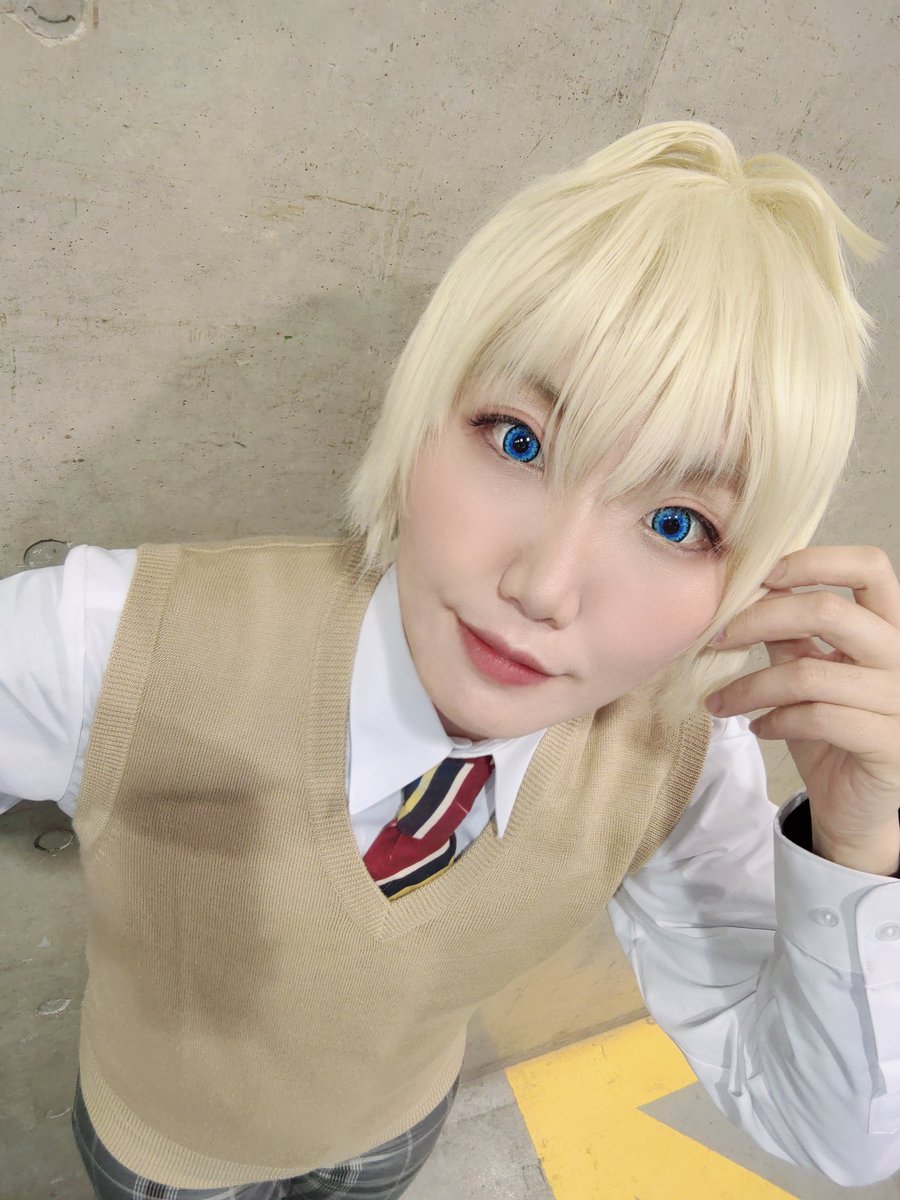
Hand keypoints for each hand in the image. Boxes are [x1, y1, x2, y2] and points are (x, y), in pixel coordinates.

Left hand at [705, 546, 899, 875]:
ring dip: (750, 686)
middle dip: (759, 619)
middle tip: (717, 638)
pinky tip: (758, 729)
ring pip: (809, 672)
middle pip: (829, 610)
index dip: (812, 560)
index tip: (759, 577)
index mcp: (888, 628)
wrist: (858, 809)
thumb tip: (746, 593)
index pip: (869, 566)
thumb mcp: (810, 672)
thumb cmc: (831, 732)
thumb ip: (792, 634)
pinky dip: (775, 721)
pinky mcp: (891, 744)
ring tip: (721, 702)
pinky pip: (818, 718)